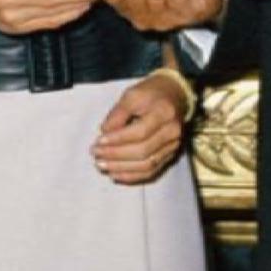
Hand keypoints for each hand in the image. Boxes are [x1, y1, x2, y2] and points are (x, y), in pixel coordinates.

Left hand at [91, 70, 191, 184]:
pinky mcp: (169, 156)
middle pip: (143, 151)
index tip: (99, 141)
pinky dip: (132, 176)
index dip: (118, 139)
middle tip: (96, 154)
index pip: (140, 132)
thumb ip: (118, 114)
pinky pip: (151, 172)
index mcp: (164, 113)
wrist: (174, 96)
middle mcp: (172, 132)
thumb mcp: (132, 95)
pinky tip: (115, 174)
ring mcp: (172, 146)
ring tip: (102, 165)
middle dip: (116, 155)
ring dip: (122, 168)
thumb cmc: (151, 94)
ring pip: (147, 165)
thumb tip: (104, 133)